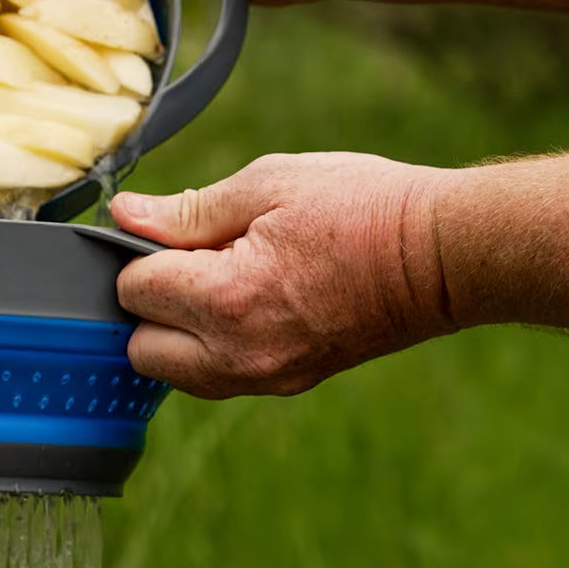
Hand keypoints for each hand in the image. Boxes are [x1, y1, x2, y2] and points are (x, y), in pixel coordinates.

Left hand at [109, 153, 455, 398]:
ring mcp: (266, 376)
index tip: (170, 232)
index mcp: (227, 297)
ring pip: (175, 372)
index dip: (140, 254)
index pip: (133, 291)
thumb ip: (188, 210)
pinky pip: (218, 377)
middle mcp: (238, 353)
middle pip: (141, 349)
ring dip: (175, 332)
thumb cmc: (361, 207)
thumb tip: (125, 216)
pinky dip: (211, 347)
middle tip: (186, 262)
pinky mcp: (289, 383)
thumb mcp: (269, 184)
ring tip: (217, 282)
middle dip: (147, 305)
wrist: (443, 256)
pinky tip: (244, 304)